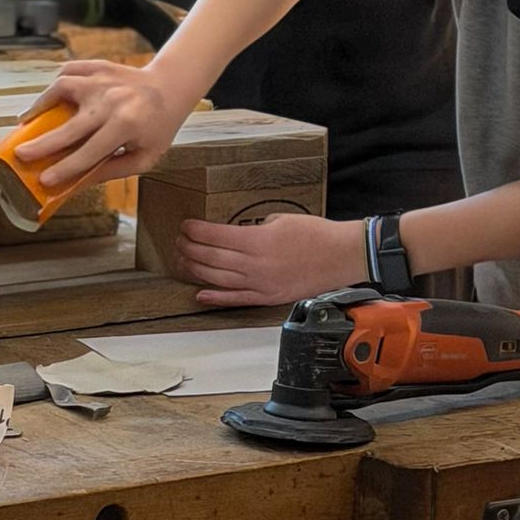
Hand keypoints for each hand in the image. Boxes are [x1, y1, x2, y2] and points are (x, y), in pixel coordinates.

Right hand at [17, 57, 187, 187]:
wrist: (171, 86)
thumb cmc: (158, 127)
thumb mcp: (145, 157)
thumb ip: (112, 170)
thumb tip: (76, 183)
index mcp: (126, 125)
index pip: (89, 152)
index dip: (65, 168)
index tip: (44, 180)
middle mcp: (112, 100)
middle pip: (69, 124)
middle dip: (42, 142)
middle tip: (19, 154)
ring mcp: (103, 79)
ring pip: (63, 87)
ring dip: (41, 104)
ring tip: (27, 121)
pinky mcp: (98, 66)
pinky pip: (69, 70)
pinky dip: (54, 84)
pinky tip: (46, 98)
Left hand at [176, 213, 367, 307]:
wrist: (341, 256)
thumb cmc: (316, 235)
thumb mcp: (281, 219)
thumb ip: (254, 229)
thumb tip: (236, 235)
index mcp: (258, 242)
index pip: (215, 236)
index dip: (196, 231)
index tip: (185, 226)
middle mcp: (255, 265)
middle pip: (211, 258)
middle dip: (190, 248)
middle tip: (178, 241)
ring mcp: (260, 284)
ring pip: (217, 279)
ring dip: (196, 270)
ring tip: (182, 261)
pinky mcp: (267, 297)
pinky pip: (235, 299)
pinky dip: (215, 297)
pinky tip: (200, 294)